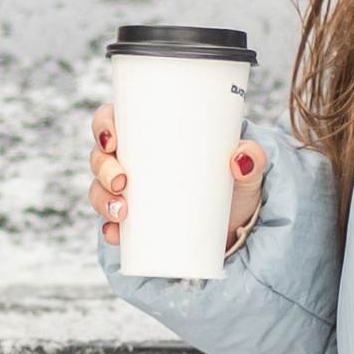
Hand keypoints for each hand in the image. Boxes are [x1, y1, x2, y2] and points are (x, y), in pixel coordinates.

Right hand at [90, 104, 266, 253]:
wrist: (237, 227)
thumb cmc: (235, 187)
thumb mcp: (248, 171)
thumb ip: (253, 158)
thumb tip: (241, 157)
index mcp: (152, 135)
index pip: (114, 119)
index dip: (103, 124)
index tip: (112, 139)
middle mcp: (135, 161)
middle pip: (100, 156)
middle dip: (102, 167)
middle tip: (121, 182)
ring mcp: (131, 193)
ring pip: (99, 188)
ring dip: (101, 199)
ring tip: (122, 213)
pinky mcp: (134, 223)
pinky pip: (111, 224)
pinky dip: (110, 230)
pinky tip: (115, 234)